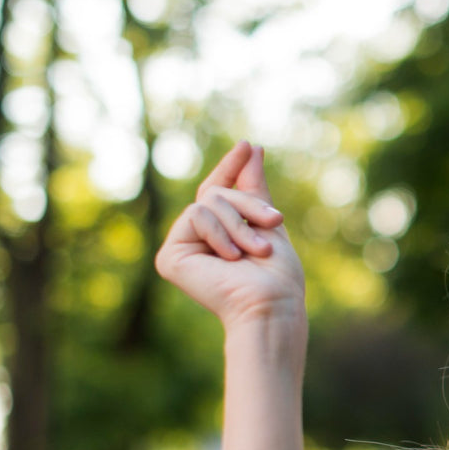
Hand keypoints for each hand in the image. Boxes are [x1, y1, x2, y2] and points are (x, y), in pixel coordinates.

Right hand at [155, 140, 305, 332]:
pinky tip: (231, 258)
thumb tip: (252, 148)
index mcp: (219, 236)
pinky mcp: (171, 257)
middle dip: (249, 204)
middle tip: (274, 221)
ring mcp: (182, 248)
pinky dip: (220, 232)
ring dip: (240, 223)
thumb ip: (253, 188)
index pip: (217, 194)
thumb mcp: (267, 221)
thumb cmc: (277, 275)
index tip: (250, 145)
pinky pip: (195, 216)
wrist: (272, 304)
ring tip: (256, 250)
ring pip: (207, 203)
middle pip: (215, 194)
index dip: (231, 168)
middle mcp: (197, 241)